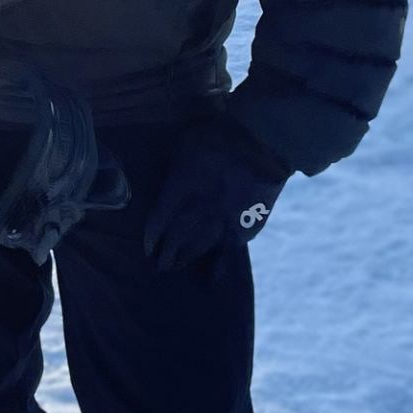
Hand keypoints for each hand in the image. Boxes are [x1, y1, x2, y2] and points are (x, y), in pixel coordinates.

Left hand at [143, 111, 290, 272]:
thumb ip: (172, 166)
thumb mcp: (184, 143)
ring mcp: (221, 220)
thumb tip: (162, 180)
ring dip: (185, 258)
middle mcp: (197, 209)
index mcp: (180, 188)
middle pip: (176, 237)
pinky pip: (229, 253)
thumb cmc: (219, 133)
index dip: (152, 236)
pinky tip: (211, 279)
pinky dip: (220, 268)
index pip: (159, 220)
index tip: (148, 247)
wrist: (264, 140)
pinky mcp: (245, 225)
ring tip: (177, 266)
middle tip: (161, 264)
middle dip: (166, 252)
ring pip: (198, 246)